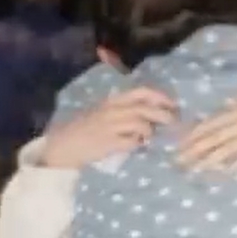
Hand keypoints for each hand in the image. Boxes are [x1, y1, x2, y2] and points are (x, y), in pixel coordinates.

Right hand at [39, 87, 174, 167]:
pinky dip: (138, 144)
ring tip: (147, 137)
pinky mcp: (108, 143)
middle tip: (173, 123)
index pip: (141, 91)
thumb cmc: (84, 129)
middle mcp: (112, 110)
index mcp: (112, 100)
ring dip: (149, 132)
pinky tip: (135, 146)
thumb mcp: (102, 112)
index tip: (173, 104)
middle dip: (164, 115)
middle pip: (146, 109)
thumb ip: (124, 109)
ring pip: (142, 125)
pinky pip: (132, 142)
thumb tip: (152, 111)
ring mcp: (110, 126)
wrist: (63, 145)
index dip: (160, 96)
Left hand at [178, 85, 236, 170]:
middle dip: (193, 150)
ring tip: (193, 169)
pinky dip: (234, 165)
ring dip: (207, 161)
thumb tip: (227, 110)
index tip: (179, 142)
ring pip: (225, 150)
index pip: (210, 123)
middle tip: (177, 160)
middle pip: (212, 138)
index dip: (193, 134)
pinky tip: (222, 172)